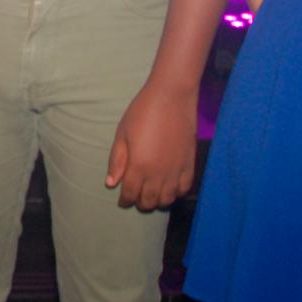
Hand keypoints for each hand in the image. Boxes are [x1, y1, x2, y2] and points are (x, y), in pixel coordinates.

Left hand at [105, 83, 197, 210]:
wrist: (171, 98)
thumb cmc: (142, 112)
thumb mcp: (122, 134)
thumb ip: (117, 160)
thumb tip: (111, 183)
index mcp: (139, 166)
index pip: (130, 193)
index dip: (125, 200)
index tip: (122, 200)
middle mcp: (158, 173)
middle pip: (149, 201)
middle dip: (140, 203)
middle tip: (136, 198)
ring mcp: (176, 170)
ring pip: (167, 199)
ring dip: (158, 201)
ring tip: (152, 195)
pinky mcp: (190, 164)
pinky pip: (184, 188)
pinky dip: (176, 193)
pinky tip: (170, 188)